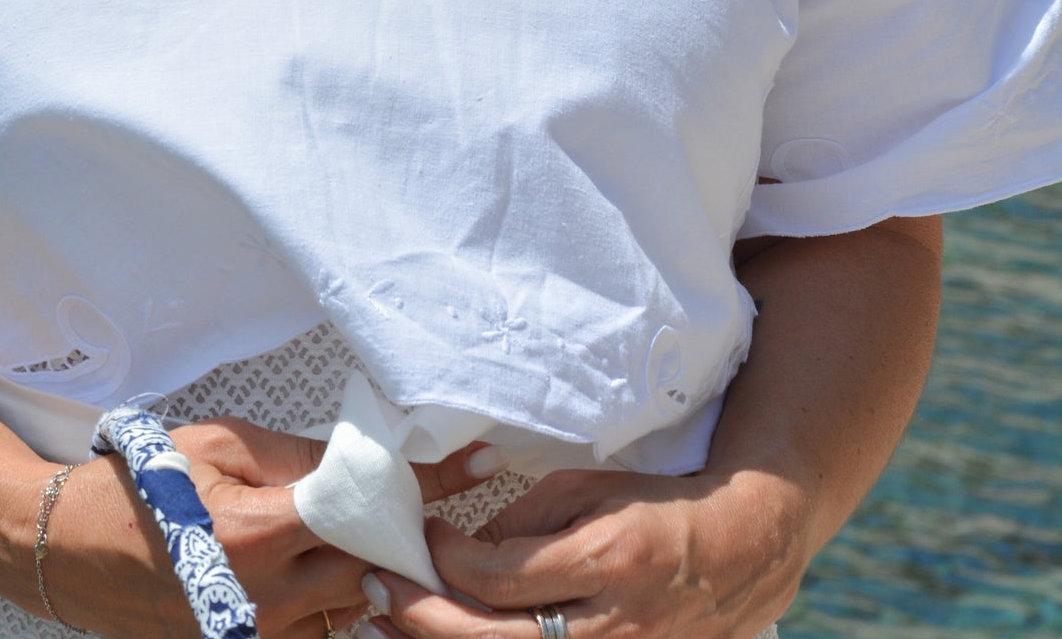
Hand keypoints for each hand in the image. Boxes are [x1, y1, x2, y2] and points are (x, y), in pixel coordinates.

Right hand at [42, 416, 469, 638]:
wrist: (71, 551)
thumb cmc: (140, 486)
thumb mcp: (217, 445)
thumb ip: (295, 456)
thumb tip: (366, 459)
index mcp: (256, 536)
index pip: (365, 509)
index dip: (424, 485)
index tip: (476, 460)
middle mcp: (263, 601)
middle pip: (370, 567)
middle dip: (399, 531)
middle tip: (423, 496)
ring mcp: (256, 638)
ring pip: (351, 608)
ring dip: (371, 570)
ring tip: (385, 531)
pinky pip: (319, 633)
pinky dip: (335, 600)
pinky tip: (331, 566)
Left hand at [361, 466, 808, 638]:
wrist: (738, 553)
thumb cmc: (656, 509)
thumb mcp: (590, 491)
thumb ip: (524, 520)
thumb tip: (463, 550)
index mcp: (604, 562)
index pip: (499, 574)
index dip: (446, 558)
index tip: (418, 535)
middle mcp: (608, 626)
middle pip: (491, 638)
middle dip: (421, 616)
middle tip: (375, 587)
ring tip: (386, 624)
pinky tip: (444, 636)